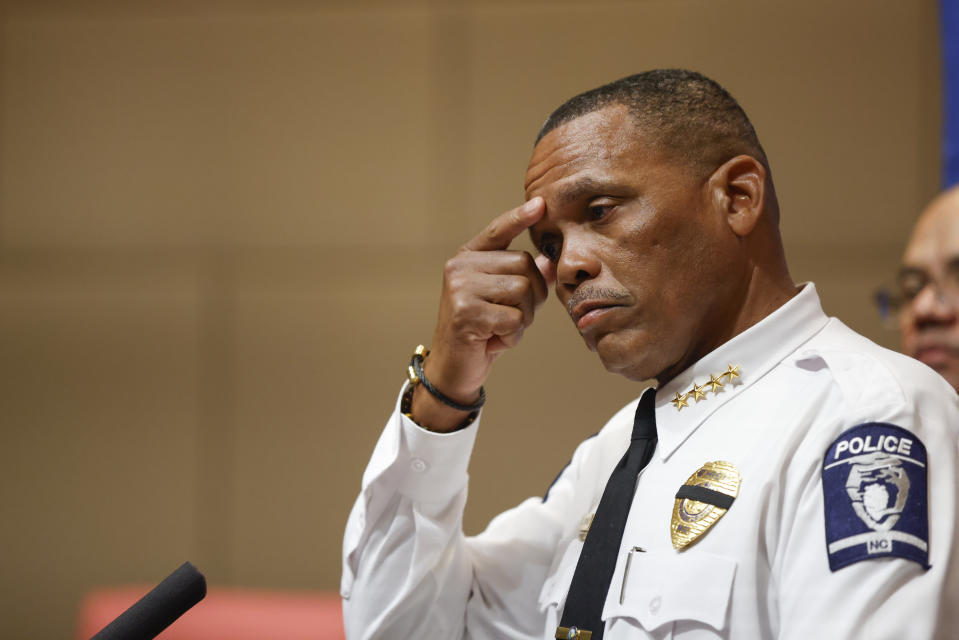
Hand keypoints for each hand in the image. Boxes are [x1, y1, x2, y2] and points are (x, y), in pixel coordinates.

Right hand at [412, 197, 553, 429]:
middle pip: (524, 265)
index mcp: (468, 258)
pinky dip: (512, 336)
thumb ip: (524, 278)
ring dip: (523, 318)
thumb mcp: (505, 301)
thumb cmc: (482, 331)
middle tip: (512, 317)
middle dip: (532, 296)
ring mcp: (460, 287)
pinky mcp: (465, 312)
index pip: (497, 231)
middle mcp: (460, 267)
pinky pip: (513, 318)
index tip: (540, 204)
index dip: (519, 218)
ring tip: (501, 328)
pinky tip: (493, 340)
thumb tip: (549, 261)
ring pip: (522, 290)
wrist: (454, 368)